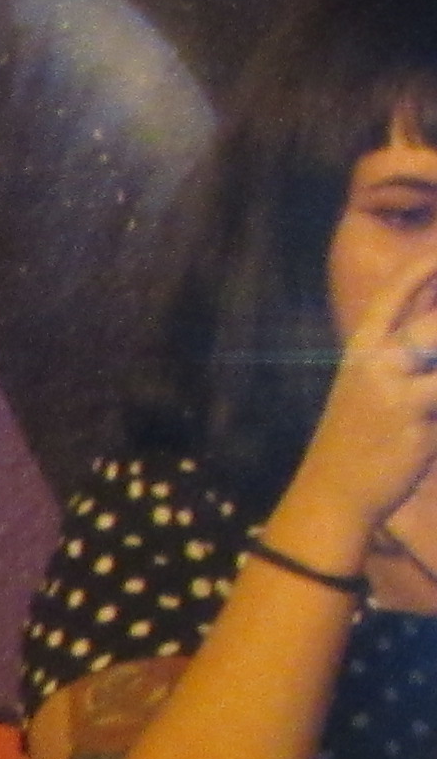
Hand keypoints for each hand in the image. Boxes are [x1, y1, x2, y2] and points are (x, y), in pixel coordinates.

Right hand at [281, 256, 436, 571]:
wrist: (333, 494)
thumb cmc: (359, 438)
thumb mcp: (372, 387)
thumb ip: (406, 351)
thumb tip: (429, 326)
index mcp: (362, 346)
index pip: (397, 289)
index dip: (428, 264)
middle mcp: (375, 360)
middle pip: (432, 319)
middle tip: (434, 354)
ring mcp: (394, 388)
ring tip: (434, 384)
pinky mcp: (415, 418)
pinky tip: (436, 417)